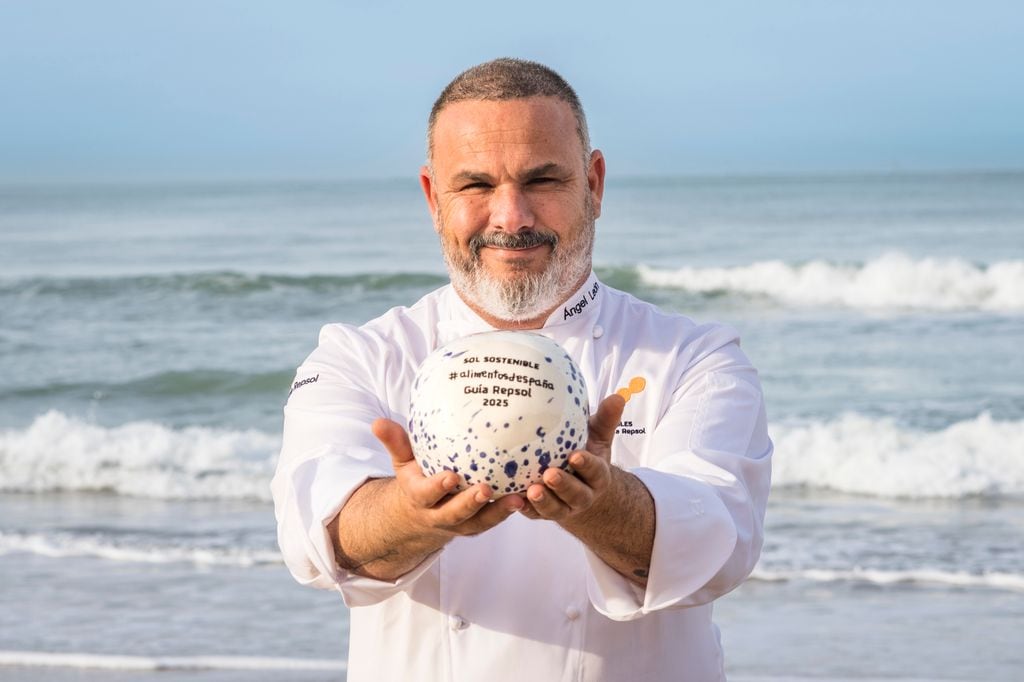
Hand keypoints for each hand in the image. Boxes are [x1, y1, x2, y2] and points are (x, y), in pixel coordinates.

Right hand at [372, 418, 524, 537]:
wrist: (418, 518)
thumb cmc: (415, 479)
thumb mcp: (402, 462)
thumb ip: (395, 442)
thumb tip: (377, 421)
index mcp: (420, 498)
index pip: (426, 495)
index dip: (437, 488)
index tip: (450, 476)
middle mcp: (440, 515)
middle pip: (455, 514)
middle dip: (470, 503)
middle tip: (486, 489)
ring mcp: (461, 523)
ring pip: (480, 521)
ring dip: (499, 512)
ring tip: (519, 499)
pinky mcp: (478, 524)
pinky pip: (495, 519)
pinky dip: (511, 510)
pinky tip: (530, 496)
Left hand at [520, 393, 625, 522]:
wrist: (583, 490)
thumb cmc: (586, 454)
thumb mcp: (598, 437)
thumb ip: (606, 419)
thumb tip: (618, 396)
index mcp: (597, 476)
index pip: (594, 471)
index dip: (586, 464)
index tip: (575, 455)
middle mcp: (581, 495)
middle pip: (575, 494)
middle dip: (563, 486)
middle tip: (549, 474)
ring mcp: (562, 507)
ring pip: (553, 508)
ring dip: (543, 501)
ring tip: (531, 490)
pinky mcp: (541, 513)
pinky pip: (531, 513)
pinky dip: (522, 508)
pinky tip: (510, 499)